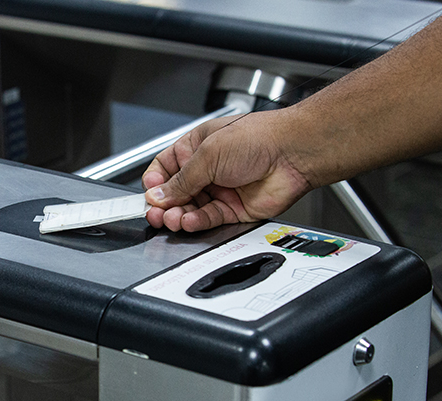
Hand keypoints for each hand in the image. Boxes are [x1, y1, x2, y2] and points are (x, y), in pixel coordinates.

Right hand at [143, 111, 312, 231]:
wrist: (293, 153)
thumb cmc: (258, 138)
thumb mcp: (208, 154)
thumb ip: (181, 179)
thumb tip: (158, 195)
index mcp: (196, 147)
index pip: (165, 169)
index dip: (155, 183)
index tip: (149, 194)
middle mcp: (207, 169)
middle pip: (175, 193)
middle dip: (164, 204)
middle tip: (155, 213)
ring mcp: (220, 190)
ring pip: (190, 209)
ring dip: (178, 215)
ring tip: (173, 218)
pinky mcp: (233, 209)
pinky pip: (208, 219)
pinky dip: (196, 222)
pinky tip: (189, 221)